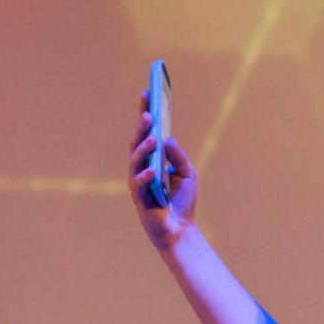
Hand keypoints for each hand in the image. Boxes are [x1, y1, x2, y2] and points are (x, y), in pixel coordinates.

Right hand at [128, 94, 197, 249]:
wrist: (180, 230)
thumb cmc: (182, 202)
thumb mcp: (188, 174)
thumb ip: (179, 156)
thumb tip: (169, 139)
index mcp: (152, 159)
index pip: (146, 132)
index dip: (145, 112)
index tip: (148, 92)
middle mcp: (142, 168)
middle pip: (137, 142)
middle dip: (142, 126)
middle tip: (148, 112)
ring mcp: (139, 182)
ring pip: (136, 160)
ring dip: (144, 147)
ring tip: (154, 136)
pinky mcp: (139, 198)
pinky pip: (139, 184)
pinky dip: (146, 176)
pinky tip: (153, 171)